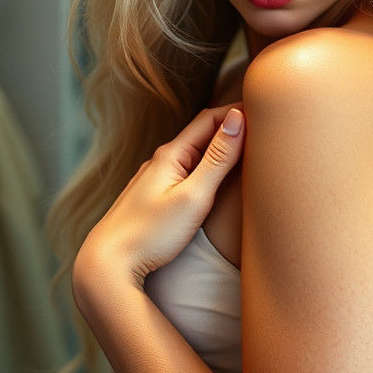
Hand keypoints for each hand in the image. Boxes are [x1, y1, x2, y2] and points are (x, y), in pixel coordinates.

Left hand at [73, 102, 244, 291]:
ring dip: (217, 145)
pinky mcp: (151, 197)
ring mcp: (153, 179)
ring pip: (191, 153)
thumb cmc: (152, 234)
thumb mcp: (194, 197)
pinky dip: (203, 164)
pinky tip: (210, 175)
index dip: (237, 111)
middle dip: (230, 125)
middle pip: (200, 133)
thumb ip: (218, 159)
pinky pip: (183, 170)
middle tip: (262, 124)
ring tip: (243, 146)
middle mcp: (160, 161)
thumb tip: (238, 120)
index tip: (264, 109)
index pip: (210, 119)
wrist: (107, 263)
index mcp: (171, 155)